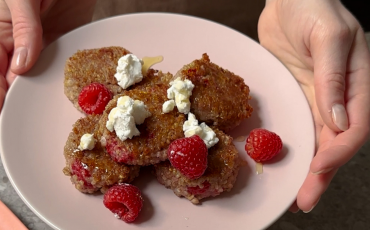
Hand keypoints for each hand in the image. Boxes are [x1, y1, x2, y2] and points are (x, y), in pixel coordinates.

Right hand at [0, 0, 96, 124]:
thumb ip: (23, 28)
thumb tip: (23, 66)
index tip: (0, 115)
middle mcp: (20, 43)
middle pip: (16, 79)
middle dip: (19, 100)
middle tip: (27, 123)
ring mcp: (44, 43)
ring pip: (40, 76)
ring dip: (43, 93)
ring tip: (48, 114)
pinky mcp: (66, 41)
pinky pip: (63, 64)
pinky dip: (65, 79)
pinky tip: (72, 92)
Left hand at [258, 0, 369, 211]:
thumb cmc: (313, 6)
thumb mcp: (328, 36)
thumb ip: (333, 78)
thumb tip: (337, 120)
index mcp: (358, 83)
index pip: (355, 127)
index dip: (338, 151)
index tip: (318, 168)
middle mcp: (340, 96)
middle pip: (334, 142)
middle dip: (321, 173)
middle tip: (303, 199)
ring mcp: (316, 98)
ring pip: (315, 140)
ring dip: (306, 168)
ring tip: (293, 194)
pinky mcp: (296, 95)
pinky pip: (296, 126)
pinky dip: (291, 147)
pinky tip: (282, 163)